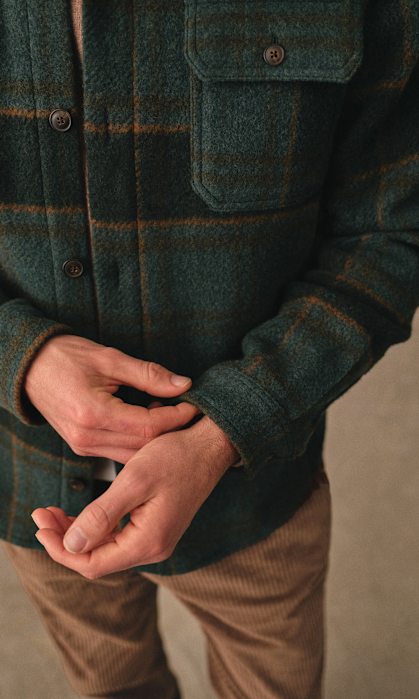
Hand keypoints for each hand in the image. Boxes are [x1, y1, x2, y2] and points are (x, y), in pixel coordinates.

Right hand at [24, 334, 200, 462]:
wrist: (30, 367)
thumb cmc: (66, 356)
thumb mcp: (110, 358)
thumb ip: (149, 374)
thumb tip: (183, 385)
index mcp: (94, 414)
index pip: (149, 426)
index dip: (177, 416)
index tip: (194, 404)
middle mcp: (88, 438)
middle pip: (144, 446)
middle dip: (171, 432)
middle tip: (191, 414)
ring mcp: (84, 447)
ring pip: (134, 455)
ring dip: (157, 440)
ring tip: (173, 418)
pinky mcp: (84, 447)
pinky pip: (120, 453)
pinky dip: (140, 442)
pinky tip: (151, 424)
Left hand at [31, 416, 240, 577]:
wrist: (210, 445)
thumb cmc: (176, 456)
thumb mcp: (135, 480)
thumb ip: (102, 515)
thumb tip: (70, 544)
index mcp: (148, 542)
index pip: (92, 564)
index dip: (61, 549)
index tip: (39, 523)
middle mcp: (154, 548)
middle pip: (97, 559)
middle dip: (64, 540)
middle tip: (40, 514)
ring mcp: (156, 540)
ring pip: (106, 549)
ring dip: (77, 533)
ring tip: (53, 512)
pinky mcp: (156, 528)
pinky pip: (118, 538)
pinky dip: (95, 528)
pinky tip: (79, 513)